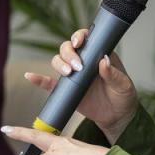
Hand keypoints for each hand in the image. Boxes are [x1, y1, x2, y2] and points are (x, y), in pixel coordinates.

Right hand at [24, 28, 137, 142]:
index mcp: (98, 54)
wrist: (117, 117)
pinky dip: (38, 79)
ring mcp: (73, 75)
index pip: (85, 39)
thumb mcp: (123, 85)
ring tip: (69, 74)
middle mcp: (83, 61)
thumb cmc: (123, 96)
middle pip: (67, 48)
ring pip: (58, 61)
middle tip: (77, 66)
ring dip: (59, 64)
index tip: (78, 44)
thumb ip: (114, 74)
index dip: (79, 37)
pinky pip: (48, 83)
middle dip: (68, 53)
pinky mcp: (65, 90)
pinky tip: (31, 77)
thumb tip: (104, 61)